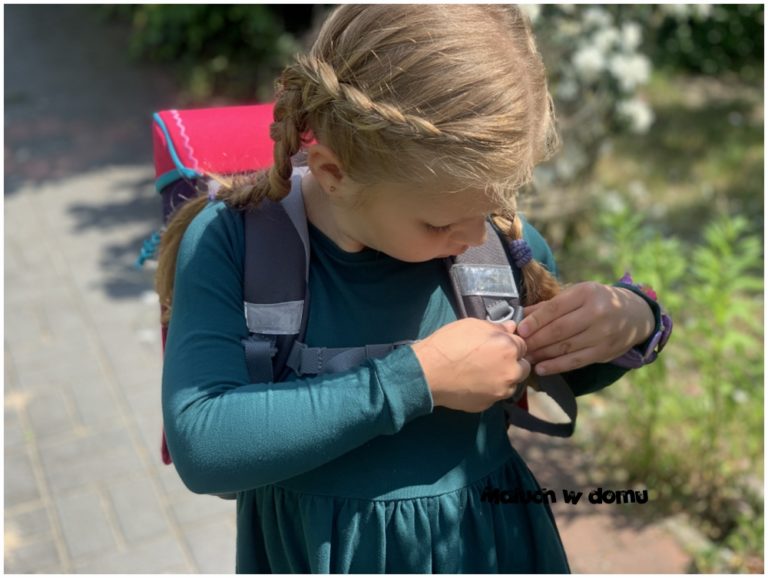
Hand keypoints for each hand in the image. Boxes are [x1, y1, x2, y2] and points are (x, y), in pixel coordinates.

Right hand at [411, 318, 529, 412]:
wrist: (428, 373)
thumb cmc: (449, 344)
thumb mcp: (472, 325)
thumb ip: (496, 327)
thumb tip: (510, 328)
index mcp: (509, 349)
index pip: (523, 345)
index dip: (509, 343)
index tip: (497, 344)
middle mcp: (511, 373)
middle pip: (523, 368)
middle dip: (512, 363)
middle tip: (492, 359)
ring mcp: (500, 392)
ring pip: (510, 384)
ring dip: (502, 378)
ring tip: (481, 372)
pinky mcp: (487, 405)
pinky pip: (494, 395)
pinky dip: (488, 390)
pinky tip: (472, 383)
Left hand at [517, 282, 654, 374]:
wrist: (635, 314)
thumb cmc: (597, 301)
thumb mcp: (577, 294)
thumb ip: (550, 305)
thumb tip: (521, 315)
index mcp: (586, 293)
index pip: (555, 308)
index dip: (535, 320)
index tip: (519, 329)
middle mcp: (596, 313)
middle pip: (559, 329)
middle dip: (535, 339)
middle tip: (518, 346)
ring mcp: (602, 334)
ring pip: (566, 347)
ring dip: (542, 354)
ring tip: (525, 358)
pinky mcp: (604, 352)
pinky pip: (576, 361)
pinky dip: (557, 366)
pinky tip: (541, 368)